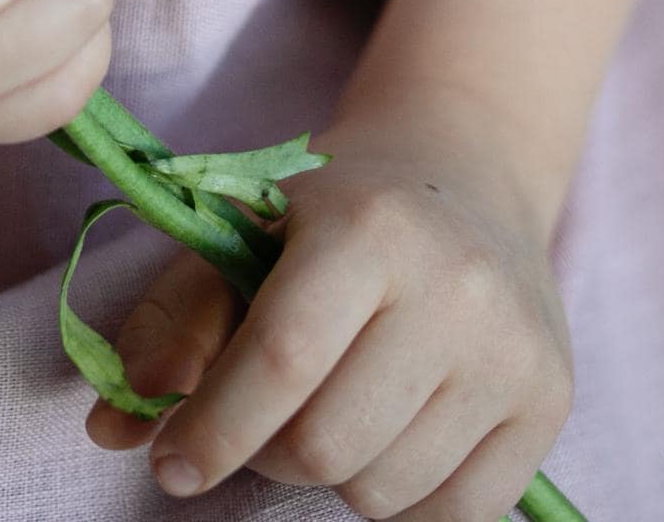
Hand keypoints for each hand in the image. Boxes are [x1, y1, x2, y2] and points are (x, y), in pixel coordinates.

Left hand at [83, 96, 572, 517]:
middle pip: (325, 444)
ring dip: (336, 476)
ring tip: (336, 408)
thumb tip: (114, 422)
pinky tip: (393, 432)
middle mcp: (453, 284)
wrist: (466, 176)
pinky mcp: (549, 401)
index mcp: (367, 225)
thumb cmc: (334, 214)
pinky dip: (406, 498)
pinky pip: (455, 515)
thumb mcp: (245, 232)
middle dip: (267, 453)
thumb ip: (173, 320)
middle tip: (261, 421)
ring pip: (385, 492)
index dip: (213, 428)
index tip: (169, 464)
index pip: (281, 358)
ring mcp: (512, 348)